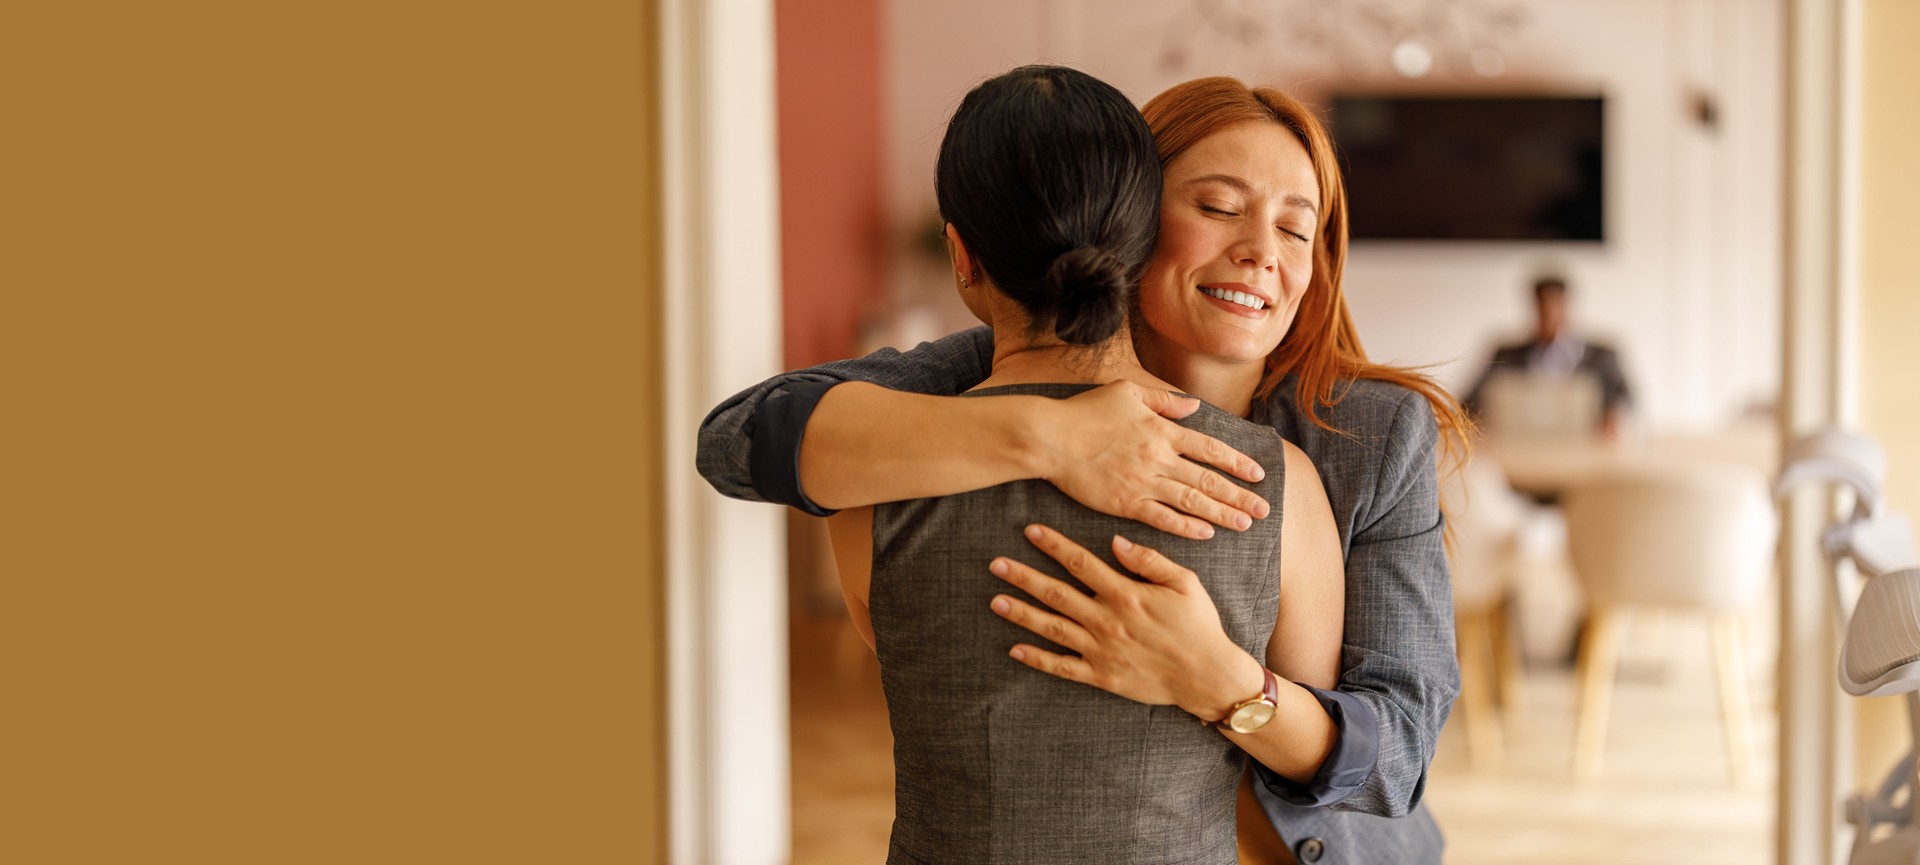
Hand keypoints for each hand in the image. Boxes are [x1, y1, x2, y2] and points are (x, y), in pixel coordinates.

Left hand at [987, 524, 1263, 719]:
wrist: (1207, 675)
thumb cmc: (1198, 625)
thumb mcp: (1184, 583)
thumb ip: (1149, 560)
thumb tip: (1115, 541)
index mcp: (1125, 594)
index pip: (1080, 563)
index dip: (1053, 545)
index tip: (1030, 531)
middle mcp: (1107, 621)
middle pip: (1056, 593)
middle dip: (1024, 577)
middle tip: (996, 564)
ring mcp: (1101, 650)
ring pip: (1052, 628)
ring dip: (1022, 613)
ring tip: (995, 600)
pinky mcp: (1101, 676)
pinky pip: (1062, 667)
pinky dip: (1037, 659)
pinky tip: (1015, 649)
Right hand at [1033, 381, 1268, 540]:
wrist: (1050, 437)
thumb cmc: (1084, 412)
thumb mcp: (1126, 392)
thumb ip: (1162, 400)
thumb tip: (1193, 406)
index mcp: (1161, 430)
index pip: (1209, 448)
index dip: (1236, 462)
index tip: (1258, 474)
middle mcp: (1158, 457)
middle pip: (1208, 479)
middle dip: (1239, 495)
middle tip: (1264, 510)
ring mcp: (1143, 482)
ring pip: (1191, 501)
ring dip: (1221, 513)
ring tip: (1244, 524)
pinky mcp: (1125, 502)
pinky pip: (1162, 517)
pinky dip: (1185, 526)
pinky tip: (1205, 533)